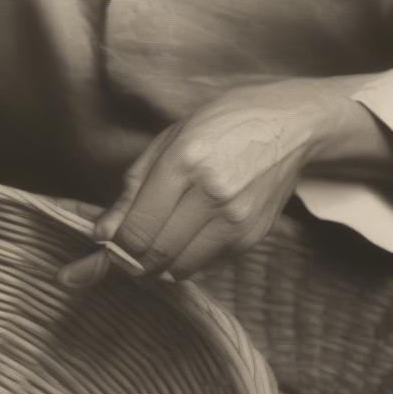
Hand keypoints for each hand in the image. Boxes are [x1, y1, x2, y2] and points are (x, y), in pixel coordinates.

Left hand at [57, 77, 392, 286]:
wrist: (291, 124)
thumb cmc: (222, 125)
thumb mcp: (169, 141)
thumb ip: (132, 189)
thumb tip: (101, 233)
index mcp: (185, 161)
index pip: (137, 229)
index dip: (114, 249)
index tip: (105, 250)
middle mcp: (212, 193)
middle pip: (155, 254)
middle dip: (132, 261)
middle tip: (125, 253)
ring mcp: (236, 219)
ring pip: (178, 269)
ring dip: (158, 266)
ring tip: (156, 244)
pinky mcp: (251, 237)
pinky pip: (204, 265)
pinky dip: (187, 260)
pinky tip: (190, 235)